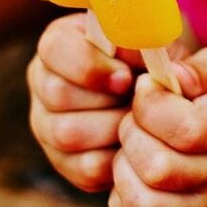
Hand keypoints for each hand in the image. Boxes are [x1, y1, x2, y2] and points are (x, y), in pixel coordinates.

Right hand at [28, 12, 138, 190]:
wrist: (162, 100)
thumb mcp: (150, 42)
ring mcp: (47, 125)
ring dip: (113, 128)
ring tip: (139, 119)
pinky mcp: (64, 162)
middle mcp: (44, 83)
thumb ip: (141, 39)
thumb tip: (137, 48)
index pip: (55, 47)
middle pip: (58, 94)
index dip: (91, 64)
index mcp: (59, 44)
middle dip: (107, 100)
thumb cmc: (152, 62)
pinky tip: (135, 142)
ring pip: (67, 134)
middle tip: (138, 100)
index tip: (126, 76)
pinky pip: (85, 167)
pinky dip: (117, 157)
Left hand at [110, 46, 206, 206]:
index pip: (187, 130)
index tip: (146, 87)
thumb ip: (203, 68)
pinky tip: (136, 165)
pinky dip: (122, 189)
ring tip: (136, 142)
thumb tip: (172, 75)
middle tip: (138, 115)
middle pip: (158, 168)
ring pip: (142, 202)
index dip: (151, 105)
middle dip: (132, 132)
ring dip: (124, 165)